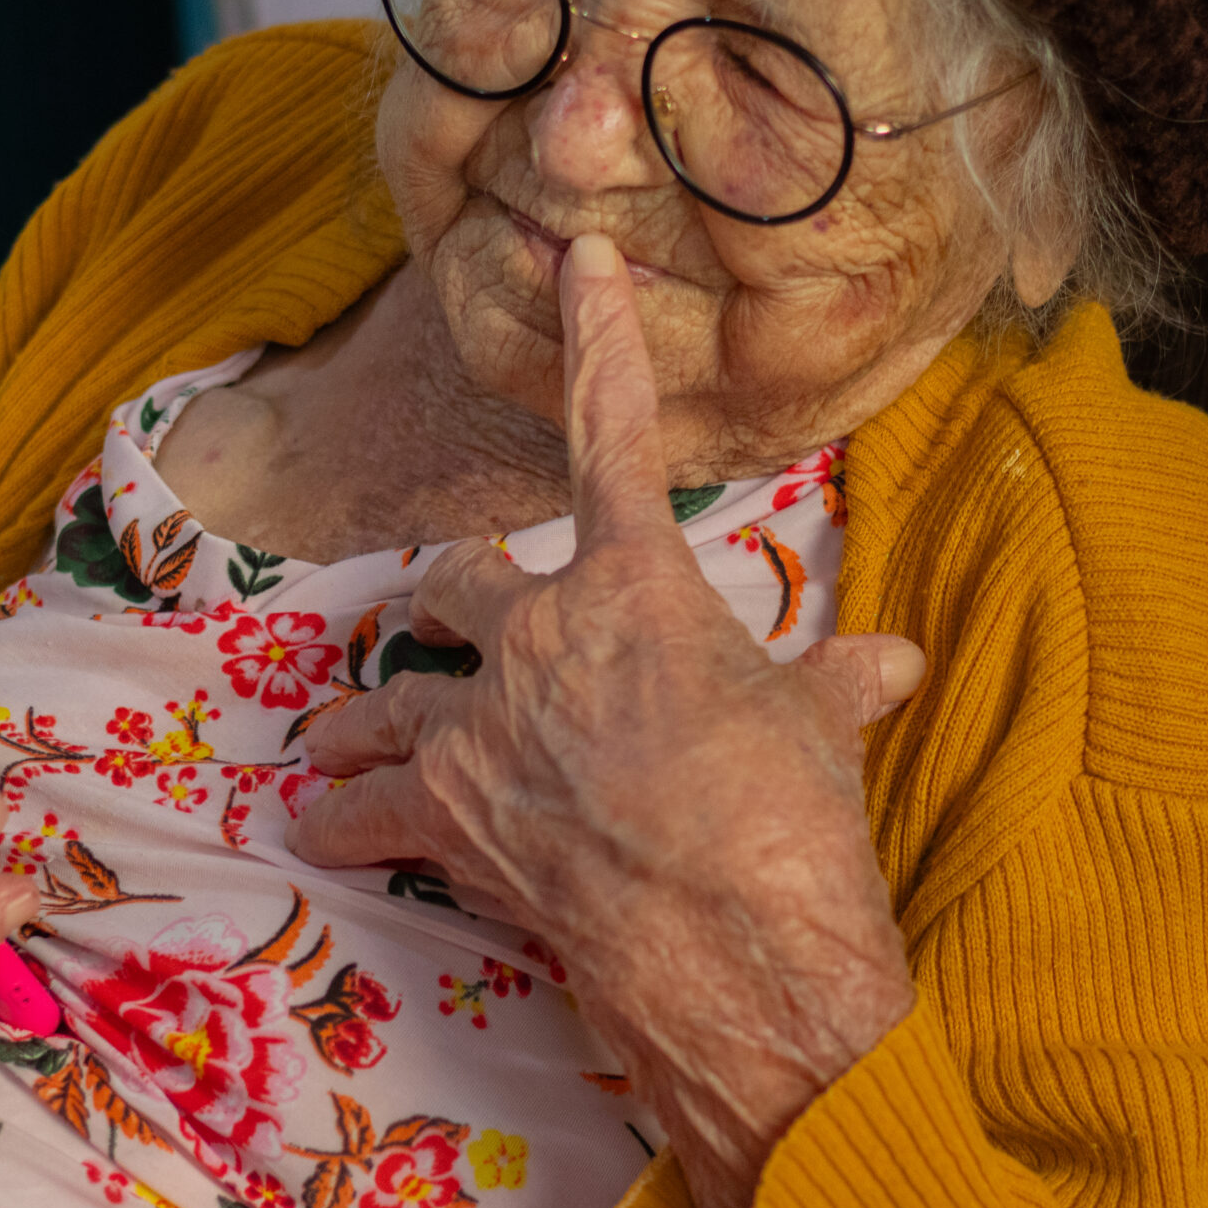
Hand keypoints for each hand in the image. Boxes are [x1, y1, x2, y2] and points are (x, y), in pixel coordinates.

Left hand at [289, 233, 923, 1207]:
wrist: (739, 947)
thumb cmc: (793, 825)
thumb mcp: (818, 733)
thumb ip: (831, 682)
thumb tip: (891, 661)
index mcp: (638, 584)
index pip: (614, 430)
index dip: (600, 335)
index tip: (584, 260)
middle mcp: (540, 636)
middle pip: (455, 582)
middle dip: (440, 600)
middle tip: (431, 617)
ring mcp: (479, 726)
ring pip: (388, 693)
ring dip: (363, 712)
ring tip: (330, 732)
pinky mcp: (444, 818)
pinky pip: (364, 808)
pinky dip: (341, 819)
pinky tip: (316, 830)